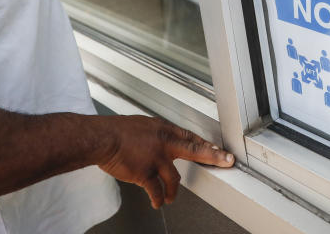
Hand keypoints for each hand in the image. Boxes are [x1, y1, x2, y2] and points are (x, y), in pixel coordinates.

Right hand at [95, 116, 234, 207]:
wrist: (103, 138)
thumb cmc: (118, 131)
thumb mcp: (142, 125)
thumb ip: (155, 134)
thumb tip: (161, 141)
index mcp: (163, 129)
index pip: (190, 136)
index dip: (204, 144)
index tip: (216, 149)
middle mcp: (164, 142)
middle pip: (195, 150)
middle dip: (213, 156)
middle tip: (226, 160)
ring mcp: (157, 158)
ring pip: (174, 178)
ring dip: (173, 191)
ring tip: (171, 198)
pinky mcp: (146, 173)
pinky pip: (156, 190)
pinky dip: (158, 199)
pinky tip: (158, 203)